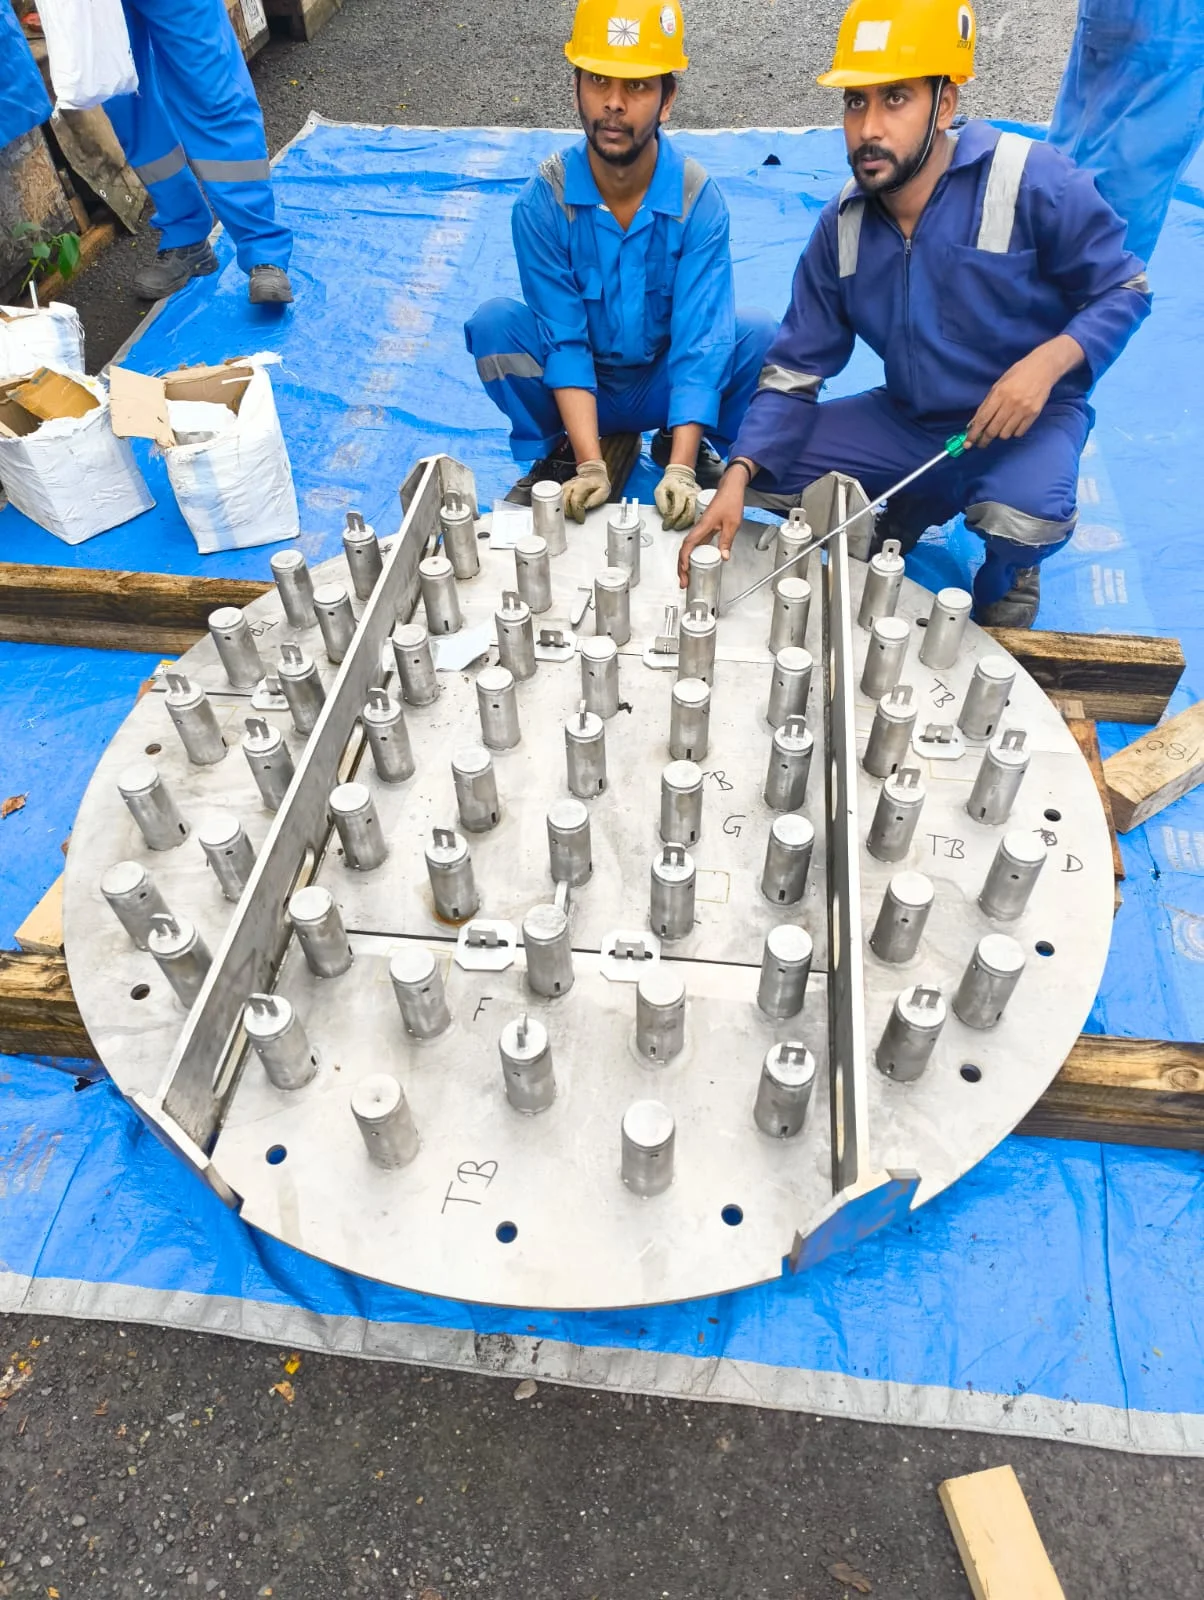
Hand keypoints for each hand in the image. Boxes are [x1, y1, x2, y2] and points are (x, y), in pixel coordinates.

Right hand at [561, 458, 609, 521]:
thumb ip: (594, 499)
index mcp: (582, 485)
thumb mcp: (603, 491)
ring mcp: (566, 486)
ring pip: (559, 501)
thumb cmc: (599, 483)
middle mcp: (571, 484)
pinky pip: (558, 499)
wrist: (593, 474)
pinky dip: (562, 507)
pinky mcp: (562, 489)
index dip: (577, 512)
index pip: (575, 501)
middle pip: (564, 502)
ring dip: (565, 510)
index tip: (581, 519)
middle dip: (570, 513)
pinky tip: (568, 510)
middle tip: (576, 517)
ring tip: (573, 515)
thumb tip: (585, 507)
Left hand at [654, 463, 698, 531]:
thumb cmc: (669, 484)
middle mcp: (691, 494)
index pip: (677, 509)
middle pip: (689, 514)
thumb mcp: (660, 491)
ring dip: (687, 523)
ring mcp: (697, 497)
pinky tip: (686, 522)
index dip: (671, 520)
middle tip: (674, 527)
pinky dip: (692, 519)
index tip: (666, 526)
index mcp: (680, 491)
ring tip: (679, 525)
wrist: (681, 474)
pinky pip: (698, 512)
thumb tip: (666, 516)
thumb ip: (661, 504)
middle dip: (681, 524)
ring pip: (695, 515)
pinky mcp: (701, 500)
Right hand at [676, 470, 745, 586]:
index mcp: (703, 526)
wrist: (730, 488)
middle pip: (685, 549)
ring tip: (686, 577)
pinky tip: (694, 564)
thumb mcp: (732, 523)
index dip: (684, 558)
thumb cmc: (730, 501)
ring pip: (688, 548)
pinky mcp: (705, 529)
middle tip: (683, 581)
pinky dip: (692, 556)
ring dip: (685, 563)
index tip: (684, 570)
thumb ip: (727, 541)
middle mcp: (699, 528)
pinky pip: (695, 545)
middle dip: (681, 567)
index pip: (689, 544)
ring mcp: (701, 529)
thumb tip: (723, 557)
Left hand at [967, 348, 1059, 446]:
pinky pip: (1019, 432)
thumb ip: (986, 404)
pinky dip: (1013, 432)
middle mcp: (1011, 403)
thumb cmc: (1017, 374)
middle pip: (993, 430)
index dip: (974, 433)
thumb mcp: (998, 385)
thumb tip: (974, 423)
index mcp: (999, 394)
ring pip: (1005, 434)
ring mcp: (1023, 410)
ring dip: (1000, 434)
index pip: (983, 419)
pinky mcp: (1034, 414)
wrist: (1043, 368)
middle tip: (981, 443)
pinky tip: (1013, 425)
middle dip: (984, 440)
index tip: (968, 443)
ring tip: (1000, 428)